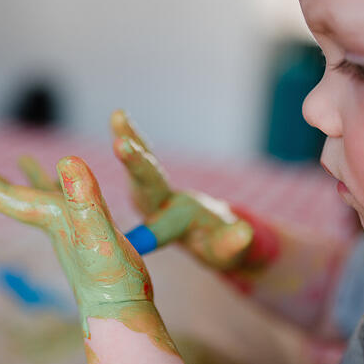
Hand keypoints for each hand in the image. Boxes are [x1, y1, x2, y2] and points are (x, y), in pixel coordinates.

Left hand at [0, 156, 153, 336]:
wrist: (123, 312)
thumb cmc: (112, 281)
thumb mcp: (98, 234)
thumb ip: (84, 198)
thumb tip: (67, 159)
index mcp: (51, 221)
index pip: (7, 198)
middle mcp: (56, 225)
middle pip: (16, 198)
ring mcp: (72, 232)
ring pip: (43, 199)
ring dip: (28, 179)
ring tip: (23, 159)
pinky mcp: (90, 237)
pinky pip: (71, 204)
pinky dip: (65, 187)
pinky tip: (70, 185)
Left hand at [109, 110, 253, 269]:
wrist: (202, 239)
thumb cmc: (218, 246)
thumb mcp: (227, 249)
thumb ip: (234, 243)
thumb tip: (245, 233)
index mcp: (174, 228)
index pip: (163, 228)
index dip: (151, 229)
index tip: (134, 228)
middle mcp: (156, 209)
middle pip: (147, 186)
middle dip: (135, 166)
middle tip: (121, 145)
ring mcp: (151, 192)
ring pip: (141, 166)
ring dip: (130, 142)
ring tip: (118, 117)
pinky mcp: (152, 177)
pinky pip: (144, 153)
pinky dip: (134, 134)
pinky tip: (119, 114)